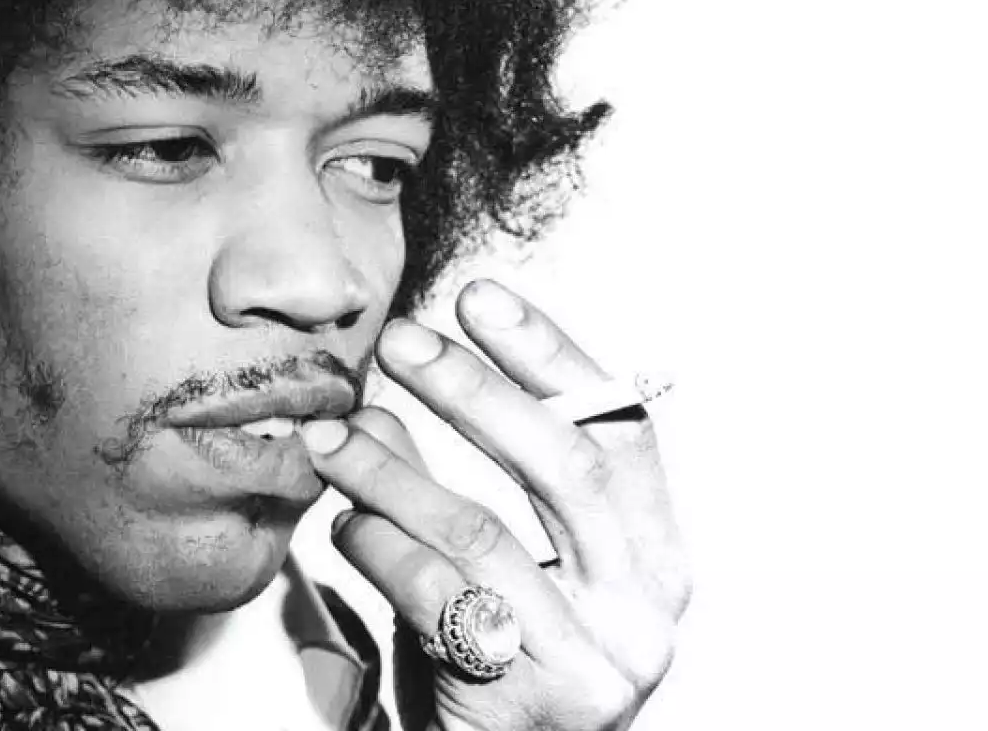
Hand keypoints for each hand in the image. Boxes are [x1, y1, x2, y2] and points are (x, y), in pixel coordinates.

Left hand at [301, 281, 689, 730]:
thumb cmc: (494, 680)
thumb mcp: (486, 572)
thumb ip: (446, 486)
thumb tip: (385, 398)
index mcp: (655, 557)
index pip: (618, 425)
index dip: (550, 354)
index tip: (481, 297)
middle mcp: (645, 606)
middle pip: (564, 463)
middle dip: (473, 390)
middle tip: (400, 341)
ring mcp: (598, 656)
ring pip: (484, 529)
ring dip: (392, 473)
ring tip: (332, 438)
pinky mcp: (536, 698)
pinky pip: (439, 597)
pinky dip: (380, 551)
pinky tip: (344, 528)